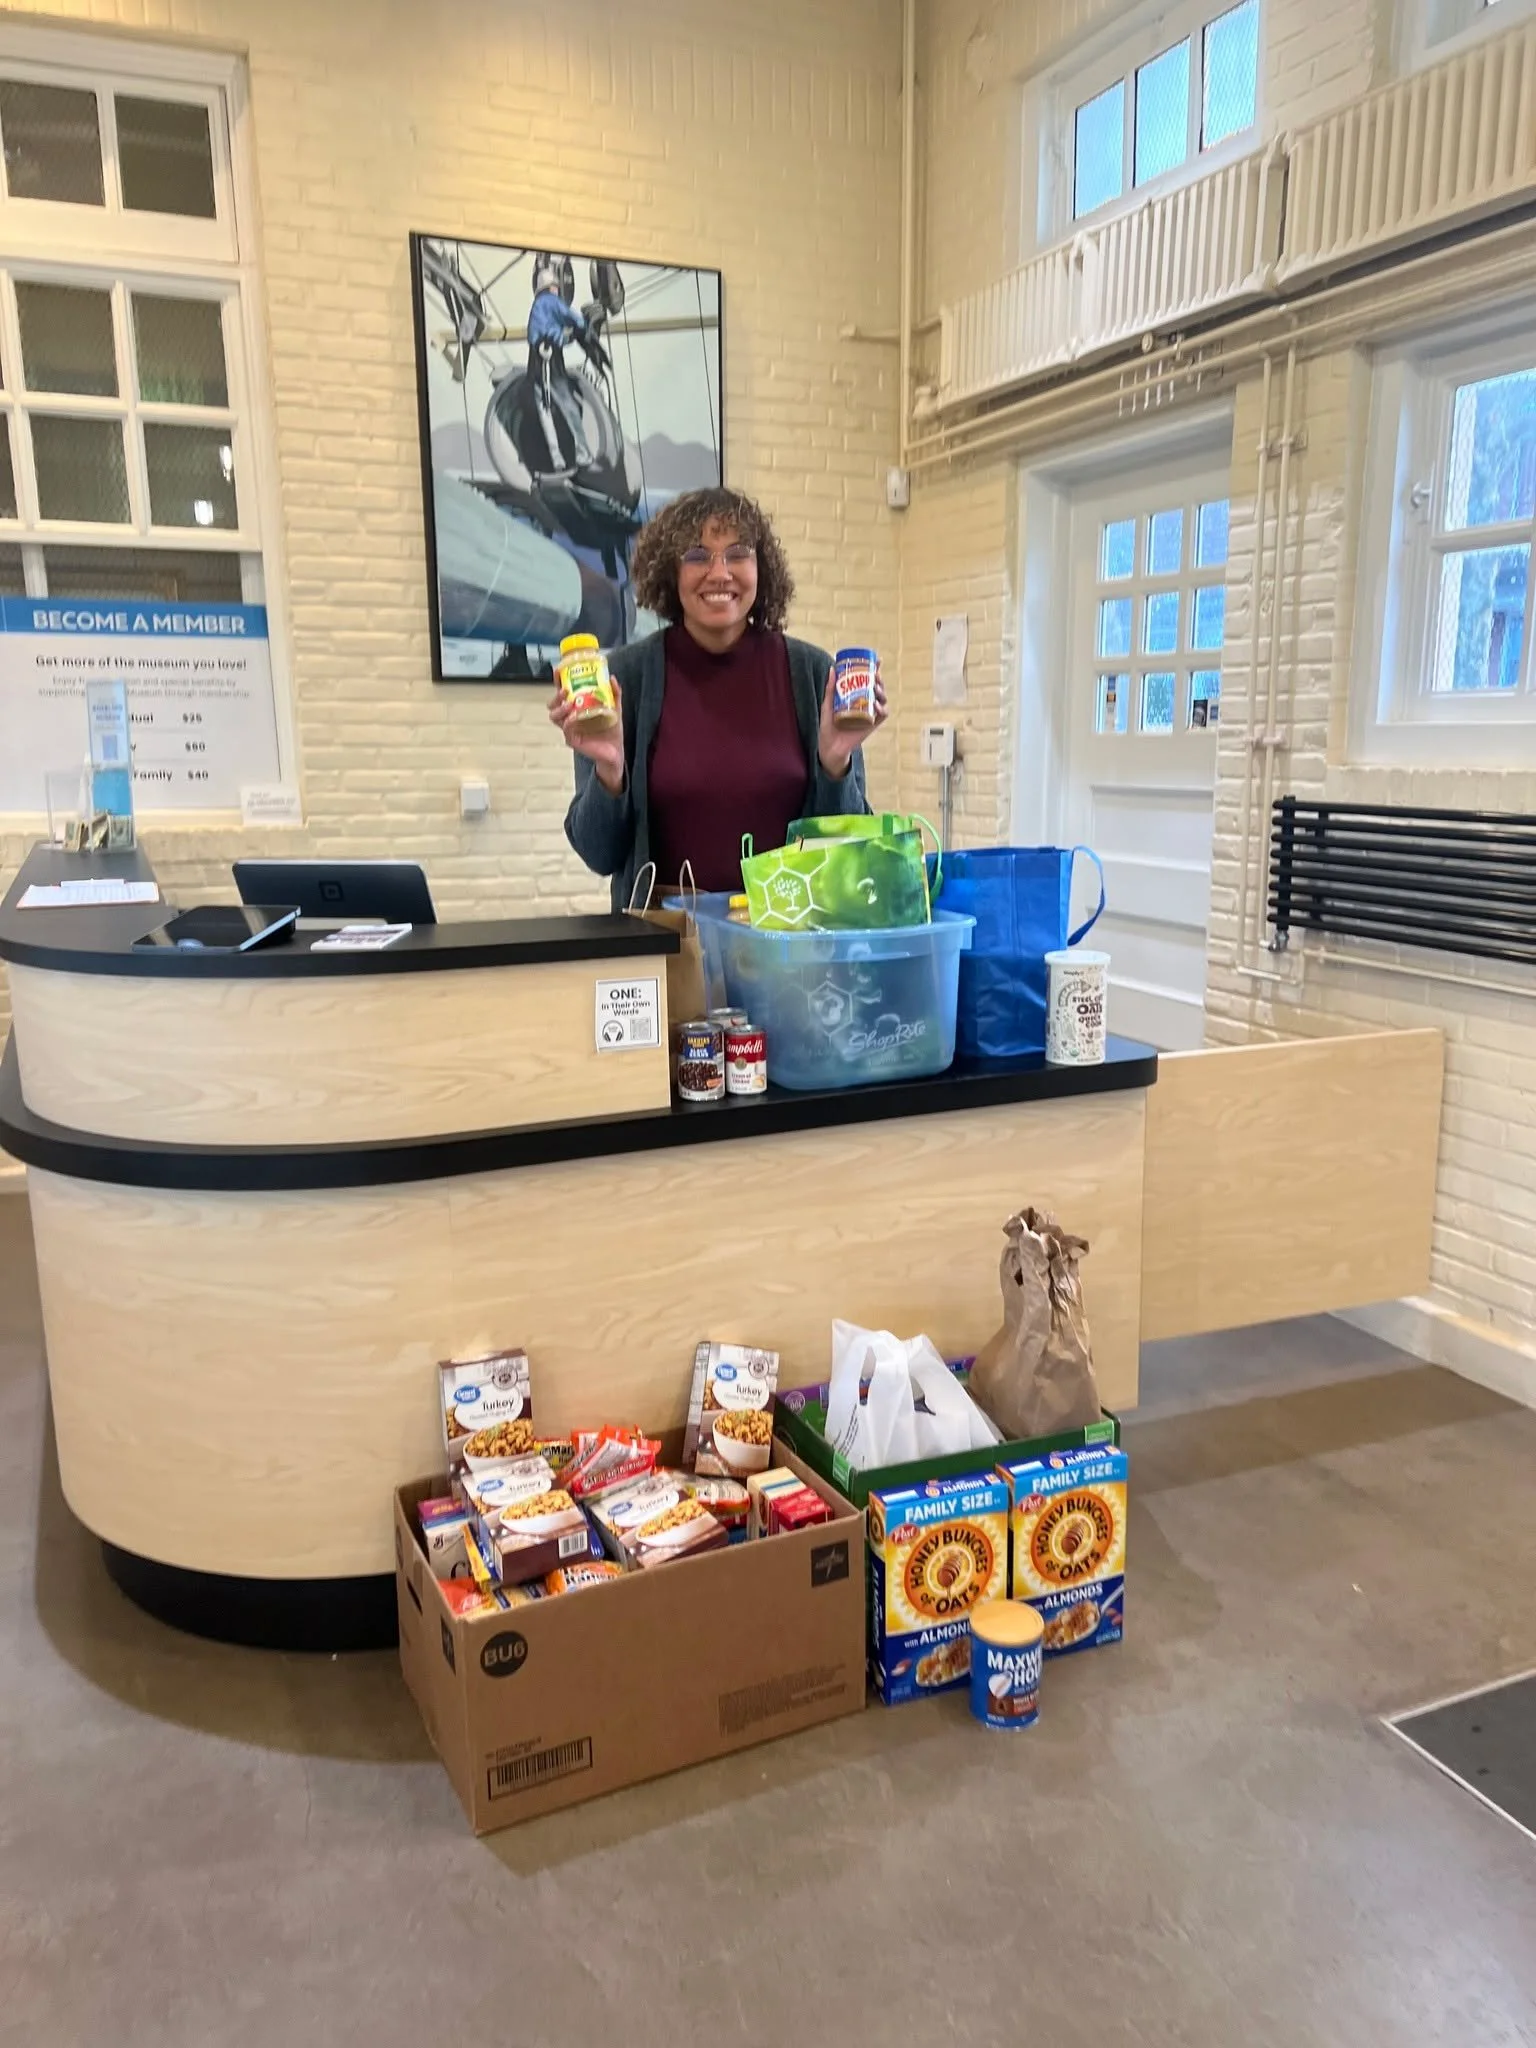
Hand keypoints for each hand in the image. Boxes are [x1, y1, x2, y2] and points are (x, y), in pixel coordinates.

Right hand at [549, 679, 624, 794]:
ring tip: (569, 703)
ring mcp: (569, 729)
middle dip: (556, 696)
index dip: (558, 682)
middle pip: (553, 705)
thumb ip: (614, 693)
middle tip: (565, 690)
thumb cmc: (611, 730)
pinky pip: (566, 730)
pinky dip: (568, 722)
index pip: (563, 693)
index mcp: (576, 707)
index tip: (558, 671)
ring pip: (555, 717)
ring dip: (560, 708)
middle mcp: (569, 717)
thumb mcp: (615, 708)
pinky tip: (574, 717)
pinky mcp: (573, 740)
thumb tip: (611, 678)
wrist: (616, 751)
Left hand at [817, 661, 888, 779]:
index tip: (877, 661)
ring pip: (882, 700)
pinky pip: (882, 715)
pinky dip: (882, 709)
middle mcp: (865, 705)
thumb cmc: (828, 726)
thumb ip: (831, 688)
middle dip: (879, 680)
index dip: (875, 671)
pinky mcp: (871, 725)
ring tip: (875, 688)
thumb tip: (832, 669)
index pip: (868, 681)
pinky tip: (876, 705)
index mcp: (856, 697)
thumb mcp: (828, 704)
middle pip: (877, 689)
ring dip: (882, 692)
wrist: (829, 746)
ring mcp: (869, 715)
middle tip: (875, 675)